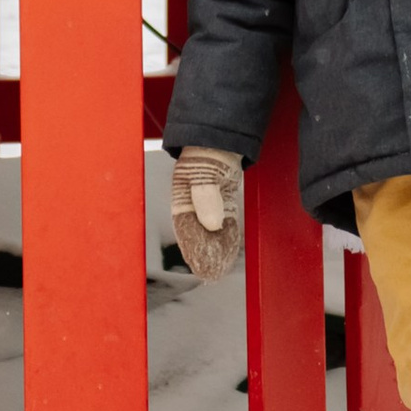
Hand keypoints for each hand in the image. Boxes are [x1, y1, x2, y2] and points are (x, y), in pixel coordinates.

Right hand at [169, 145, 242, 278]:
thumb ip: (206, 196)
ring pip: (210, 232)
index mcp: (181, 196)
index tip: (199, 266)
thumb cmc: (206, 152)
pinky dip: (225, 237)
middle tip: (211, 274)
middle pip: (198, 233)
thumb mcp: (204, 172)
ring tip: (219, 269)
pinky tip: (228, 250)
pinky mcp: (223, 201)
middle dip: (204, 254)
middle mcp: (193, 202)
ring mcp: (208, 202)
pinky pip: (223, 223)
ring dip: (215, 249)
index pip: (186, 229)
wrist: (221, 136)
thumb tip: (213, 225)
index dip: (192, 249)